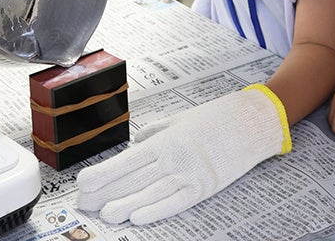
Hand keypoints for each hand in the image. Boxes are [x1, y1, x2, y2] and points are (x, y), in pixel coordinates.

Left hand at [77, 85, 289, 224]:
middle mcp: (174, 158)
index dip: (103, 173)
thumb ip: (154, 132)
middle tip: (84, 202)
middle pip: (133, 180)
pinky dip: (156, 211)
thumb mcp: (180, 118)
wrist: (252, 122)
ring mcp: (190, 175)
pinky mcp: (204, 188)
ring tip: (105, 214)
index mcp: (166, 139)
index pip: (127, 161)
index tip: (83, 182)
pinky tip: (138, 217)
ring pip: (150, 194)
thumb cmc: (216, 117)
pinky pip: (176, 203)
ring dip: (125, 205)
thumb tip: (135, 147)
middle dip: (106, 192)